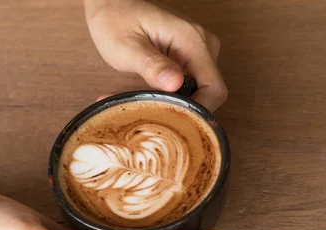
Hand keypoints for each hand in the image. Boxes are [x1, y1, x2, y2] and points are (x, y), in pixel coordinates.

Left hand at [85, 0, 227, 111]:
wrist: (111, 5)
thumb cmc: (115, 20)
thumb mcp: (126, 46)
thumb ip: (151, 65)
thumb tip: (175, 84)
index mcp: (193, 40)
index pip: (214, 88)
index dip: (200, 110)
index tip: (175, 121)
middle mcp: (204, 46)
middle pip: (210, 94)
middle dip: (185, 111)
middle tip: (155, 116)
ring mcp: (199, 53)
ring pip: (201, 93)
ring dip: (178, 106)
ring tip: (149, 107)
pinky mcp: (191, 60)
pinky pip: (191, 86)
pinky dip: (174, 97)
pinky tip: (152, 98)